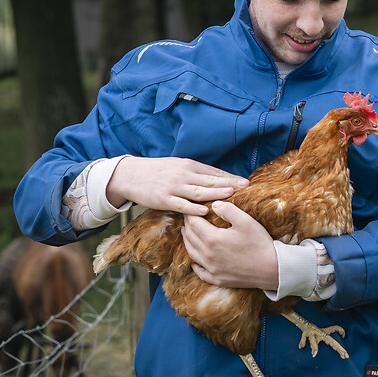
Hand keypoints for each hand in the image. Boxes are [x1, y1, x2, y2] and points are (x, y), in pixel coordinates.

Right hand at [105, 156, 248, 216]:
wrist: (131, 175)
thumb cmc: (157, 172)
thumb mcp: (177, 167)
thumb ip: (195, 173)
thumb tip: (217, 180)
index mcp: (188, 165)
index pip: (213, 172)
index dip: (230, 177)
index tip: (246, 182)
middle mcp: (183, 175)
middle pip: (209, 180)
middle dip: (229, 184)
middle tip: (245, 187)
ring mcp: (173, 187)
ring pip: (198, 191)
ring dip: (215, 193)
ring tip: (231, 195)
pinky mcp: (164, 199)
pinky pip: (181, 204)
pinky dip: (193, 208)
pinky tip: (205, 210)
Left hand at [181, 201, 277, 291]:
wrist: (271, 269)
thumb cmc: (259, 243)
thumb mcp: (245, 221)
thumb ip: (228, 209)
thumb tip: (214, 205)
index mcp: (212, 239)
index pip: (194, 223)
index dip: (190, 213)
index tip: (191, 207)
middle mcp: (208, 255)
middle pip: (190, 237)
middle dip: (188, 225)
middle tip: (188, 218)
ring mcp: (211, 269)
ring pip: (192, 253)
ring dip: (187, 241)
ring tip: (187, 233)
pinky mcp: (217, 279)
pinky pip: (200, 272)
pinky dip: (195, 264)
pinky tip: (195, 260)